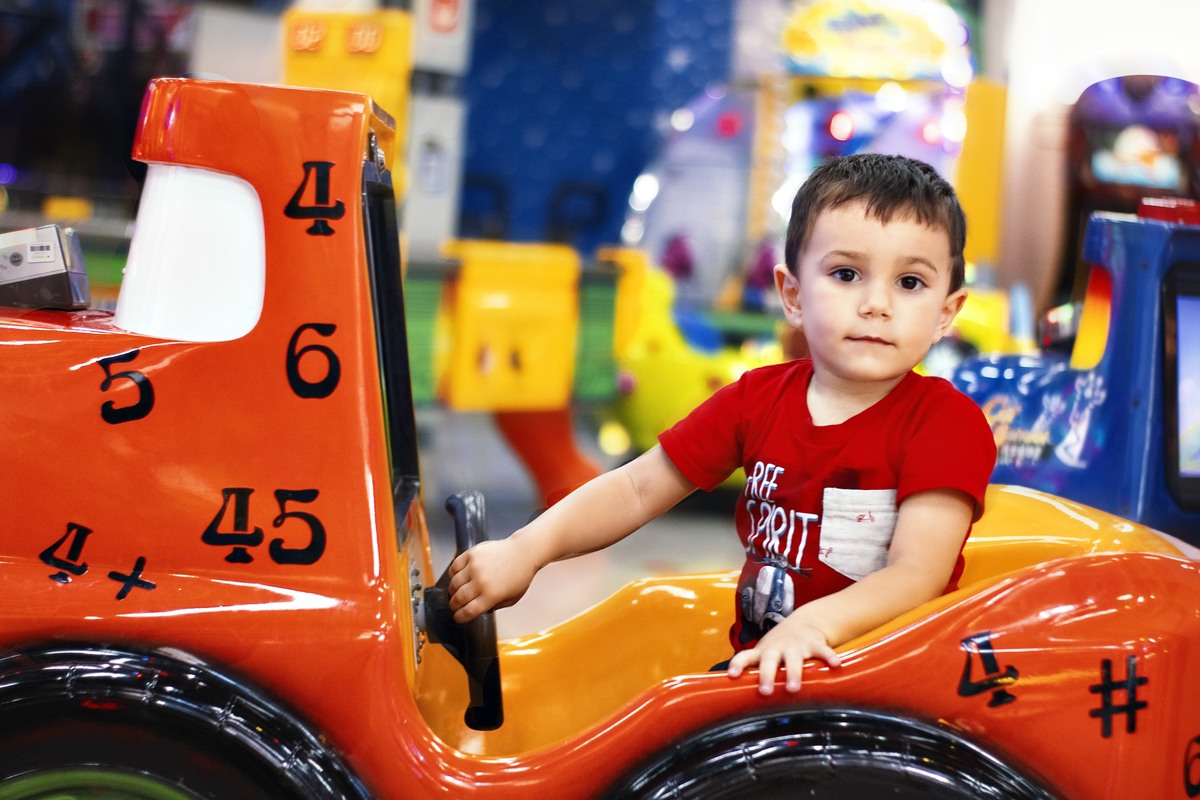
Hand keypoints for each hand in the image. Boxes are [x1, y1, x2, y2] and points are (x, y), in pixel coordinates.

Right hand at [447, 538, 537, 623]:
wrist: (524, 552)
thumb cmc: (520, 575)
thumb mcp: (511, 599)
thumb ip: (494, 606)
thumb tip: (478, 609)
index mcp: (492, 595)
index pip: (467, 612)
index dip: (459, 617)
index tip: (458, 618)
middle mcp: (481, 581)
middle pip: (458, 599)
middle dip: (454, 606)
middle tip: (455, 606)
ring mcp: (475, 566)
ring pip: (454, 584)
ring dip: (452, 591)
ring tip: (456, 592)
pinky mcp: (472, 554)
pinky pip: (454, 567)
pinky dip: (453, 574)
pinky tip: (458, 577)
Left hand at [726, 616, 840, 694]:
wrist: (805, 622)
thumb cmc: (780, 647)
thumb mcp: (766, 654)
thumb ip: (759, 673)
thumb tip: (744, 702)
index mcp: (763, 652)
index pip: (745, 656)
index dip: (738, 665)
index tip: (732, 675)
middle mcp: (777, 648)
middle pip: (769, 661)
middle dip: (767, 676)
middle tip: (765, 691)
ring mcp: (796, 646)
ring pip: (794, 659)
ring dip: (793, 673)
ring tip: (793, 688)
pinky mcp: (814, 644)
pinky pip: (822, 651)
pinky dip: (829, 657)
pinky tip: (835, 665)